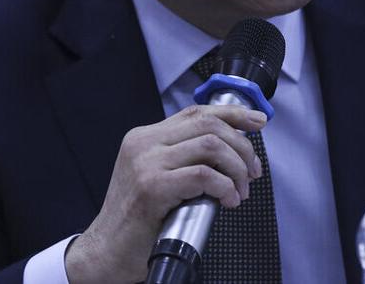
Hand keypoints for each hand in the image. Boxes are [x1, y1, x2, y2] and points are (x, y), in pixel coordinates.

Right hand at [64, 104, 265, 283]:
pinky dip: (225, 187)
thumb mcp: (155, 177)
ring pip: (210, 146)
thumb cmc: (135, 221)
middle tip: (252, 171)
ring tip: (240, 190)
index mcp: (144, 137)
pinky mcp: (152, 186)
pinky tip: (228, 201)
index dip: (232, 114)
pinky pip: (204, 176)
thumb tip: (228, 151)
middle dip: (241, 146)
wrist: (106, 251)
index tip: (257, 120)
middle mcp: (144, 143)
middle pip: (208, 125)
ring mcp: (146, 163)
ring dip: (236, 168)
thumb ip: (181, 159)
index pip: (195, 112)